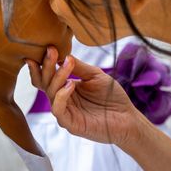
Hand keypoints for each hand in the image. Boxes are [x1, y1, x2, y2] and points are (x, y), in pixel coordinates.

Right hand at [26, 46, 145, 147]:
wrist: (127, 117)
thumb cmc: (111, 96)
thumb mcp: (94, 75)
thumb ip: (78, 67)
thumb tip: (63, 54)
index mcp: (65, 87)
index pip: (47, 75)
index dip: (44, 62)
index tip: (49, 46)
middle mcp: (62, 99)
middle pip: (44, 82)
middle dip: (47, 65)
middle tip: (52, 50)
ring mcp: (65, 112)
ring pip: (50, 93)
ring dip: (57, 76)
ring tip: (69, 63)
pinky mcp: (70, 124)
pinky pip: (58, 109)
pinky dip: (61, 95)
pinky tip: (71, 84)